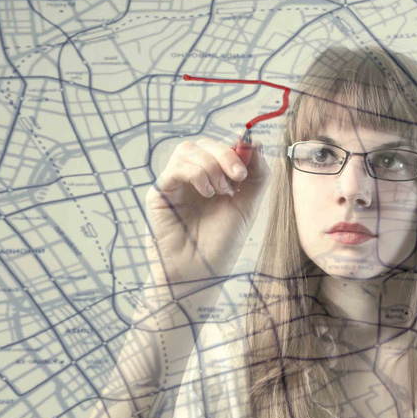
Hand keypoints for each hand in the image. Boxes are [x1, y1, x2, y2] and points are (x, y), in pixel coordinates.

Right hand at [143, 136, 270, 293]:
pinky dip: (195, 173)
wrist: (201, 274)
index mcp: (214, 178)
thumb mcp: (247, 206)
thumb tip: (257, 143)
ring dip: (211, 165)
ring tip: (222, 192)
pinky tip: (207, 193)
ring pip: (188, 150)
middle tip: (239, 176)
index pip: (221, 146)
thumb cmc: (222, 243)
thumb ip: (257, 175)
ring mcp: (175, 184)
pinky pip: (174, 168)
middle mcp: (193, 177)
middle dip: (226, 154)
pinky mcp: (159, 193)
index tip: (250, 164)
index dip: (236, 148)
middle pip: (204, 144)